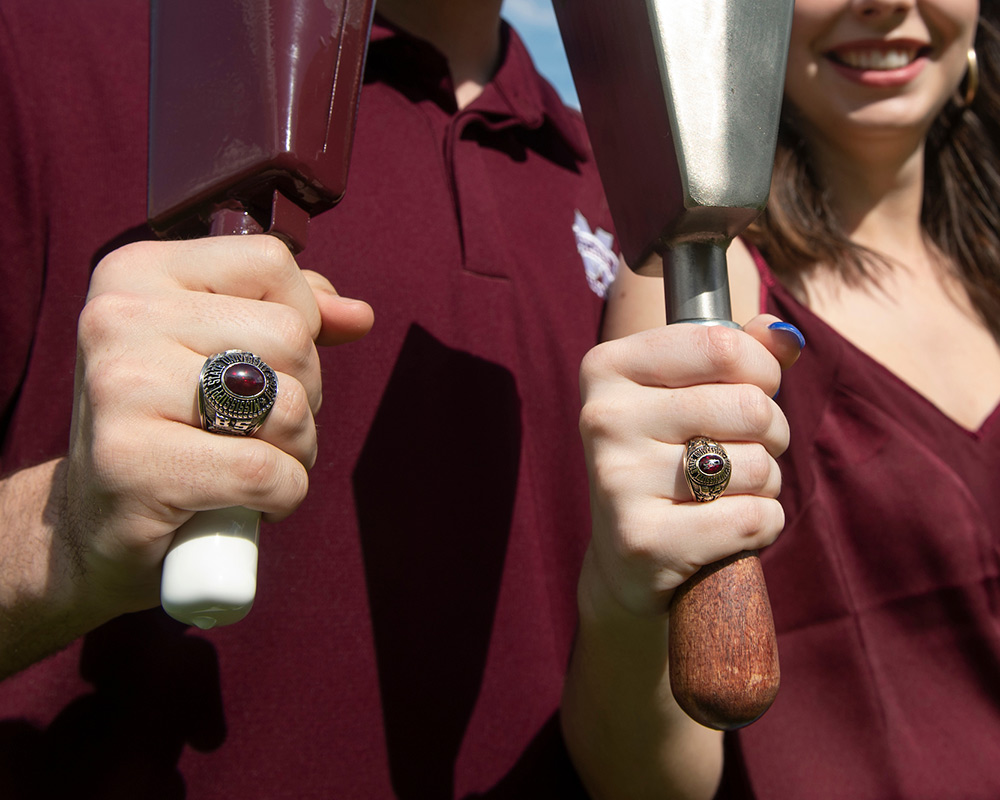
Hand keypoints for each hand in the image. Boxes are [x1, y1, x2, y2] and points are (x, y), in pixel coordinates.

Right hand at [63, 235, 372, 621]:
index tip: (276, 362)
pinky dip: (282, 496)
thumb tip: (358, 315)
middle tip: (265, 426)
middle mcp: (118, 317)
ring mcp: (121, 389)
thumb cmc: (170, 426)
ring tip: (257, 460)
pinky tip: (250, 502)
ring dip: (298, 448)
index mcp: (137, 272)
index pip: (269, 262)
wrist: (95, 522)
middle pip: (289, 336)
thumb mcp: (214, 349)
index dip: (301, 319)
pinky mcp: (132, 463)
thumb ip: (286, 316)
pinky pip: (265, 471)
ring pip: (286, 404)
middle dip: (305, 392)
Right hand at [578, 315, 800, 617]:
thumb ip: (739, 355)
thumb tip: (784, 335)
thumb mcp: (689, 394)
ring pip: (757, 465)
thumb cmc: (668, 458)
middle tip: (746, 449)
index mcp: (607, 368)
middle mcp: (604, 418)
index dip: (763, 370)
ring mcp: (618, 480)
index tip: (756, 390)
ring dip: (765, 482)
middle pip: (749, 407)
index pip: (722, 346)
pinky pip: (753, 518)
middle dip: (772, 432)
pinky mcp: (643, 540)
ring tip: (730, 492)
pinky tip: (729, 528)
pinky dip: (763, 525)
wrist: (625, 559)